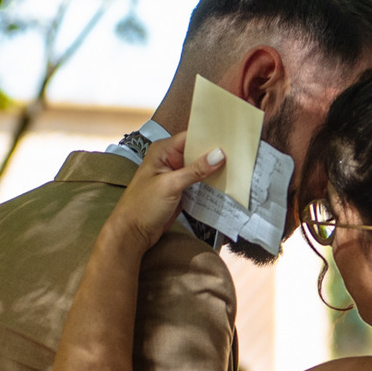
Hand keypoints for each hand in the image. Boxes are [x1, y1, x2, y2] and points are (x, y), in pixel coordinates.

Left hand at [104, 133, 224, 252]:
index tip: (230, 139)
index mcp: (163, 151)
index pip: (190, 137)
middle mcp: (169, 160)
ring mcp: (176, 175)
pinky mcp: (181, 190)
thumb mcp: (170, 185)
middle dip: (215, 154)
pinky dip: (210, 184)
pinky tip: (224, 183)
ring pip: (200, 168)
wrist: (132, 233)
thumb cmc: (142, 206)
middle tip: (238, 155)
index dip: (209, 138)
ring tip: (236, 168)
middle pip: (198, 151)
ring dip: (214, 170)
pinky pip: (199, 182)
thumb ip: (195, 170)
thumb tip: (218, 155)